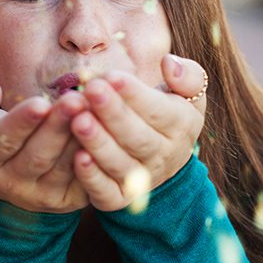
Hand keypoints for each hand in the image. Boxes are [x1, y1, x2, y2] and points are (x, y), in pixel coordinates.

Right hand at [0, 82, 90, 212]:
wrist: (8, 178)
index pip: (1, 142)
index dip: (21, 123)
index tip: (39, 103)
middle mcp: (9, 184)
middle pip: (37, 156)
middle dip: (58, 127)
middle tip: (76, 100)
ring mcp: (40, 196)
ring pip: (63, 168)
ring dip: (80, 140)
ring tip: (94, 111)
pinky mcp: (66, 201)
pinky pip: (84, 179)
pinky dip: (95, 157)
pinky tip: (105, 132)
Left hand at [68, 55, 206, 211]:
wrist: (163, 161)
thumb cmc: (167, 114)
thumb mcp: (186, 93)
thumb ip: (186, 75)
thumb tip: (168, 63)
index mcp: (180, 126)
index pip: (159, 110)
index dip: (136, 95)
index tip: (112, 76)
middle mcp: (163, 156)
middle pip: (138, 137)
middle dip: (113, 114)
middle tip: (91, 90)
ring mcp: (142, 180)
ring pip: (120, 164)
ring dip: (99, 144)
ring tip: (79, 121)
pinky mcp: (119, 199)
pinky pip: (105, 192)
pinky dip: (91, 178)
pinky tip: (76, 158)